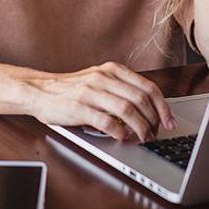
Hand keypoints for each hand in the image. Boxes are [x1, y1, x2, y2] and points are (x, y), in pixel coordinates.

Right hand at [25, 62, 176, 142]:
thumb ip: (121, 87)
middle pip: (141, 99)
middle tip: (156, 133)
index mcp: (112, 70)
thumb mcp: (99, 79)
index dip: (162, 106)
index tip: (169, 120)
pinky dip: (120, 133)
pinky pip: (107, 122)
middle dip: (154, 120)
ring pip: (127, 111)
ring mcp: (91, 92)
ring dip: (140, 128)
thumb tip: (150, 107)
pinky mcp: (80, 108)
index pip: (147, 87)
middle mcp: (104, 78)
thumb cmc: (72, 89)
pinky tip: (123, 139)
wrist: (40, 90)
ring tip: (143, 138)